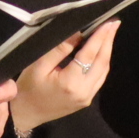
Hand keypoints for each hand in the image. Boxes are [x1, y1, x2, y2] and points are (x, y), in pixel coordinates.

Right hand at [12, 20, 117, 134]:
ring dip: (107, 52)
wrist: (24, 114)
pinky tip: (101, 52)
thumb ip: (60, 49)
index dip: (100, 37)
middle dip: (108, 42)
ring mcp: (87, 98)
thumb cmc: (28, 88)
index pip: (90, 54)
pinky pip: (99, 79)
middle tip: (113, 24)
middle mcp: (84, 91)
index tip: (108, 23)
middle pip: (102, 62)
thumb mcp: (39, 65)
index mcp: (71, 82)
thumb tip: (78, 33)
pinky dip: (102, 63)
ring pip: (104, 71)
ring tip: (109, 34)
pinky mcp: (86, 100)